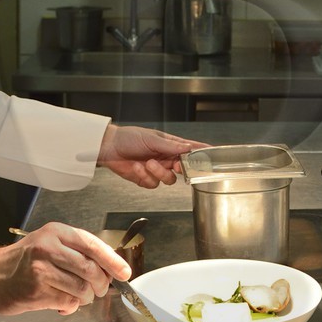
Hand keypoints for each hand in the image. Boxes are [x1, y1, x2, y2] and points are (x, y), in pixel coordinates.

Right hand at [0, 222, 129, 316]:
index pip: (92, 245)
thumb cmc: (22, 261)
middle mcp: (48, 248)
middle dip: (101, 284)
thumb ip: (76, 251)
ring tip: (78, 296)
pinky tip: (62, 304)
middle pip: (91, 269)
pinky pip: (69, 302)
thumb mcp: (48, 243)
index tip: (124, 272)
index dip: (113, 261)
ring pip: (82, 288)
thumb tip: (109, 267)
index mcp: (56, 232)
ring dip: (86, 297)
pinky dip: (72, 307)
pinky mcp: (36, 292)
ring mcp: (41, 270)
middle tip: (100, 289)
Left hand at [90, 124, 206, 187]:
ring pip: (169, 180)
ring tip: (147, 163)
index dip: (202, 154)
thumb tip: (189, 148)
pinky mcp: (145, 179)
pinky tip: (137, 168)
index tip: (213, 156)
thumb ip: (171, 146)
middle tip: (175, 165)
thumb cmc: (129, 137)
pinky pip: (152, 184)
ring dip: (158, 173)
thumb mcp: (151, 139)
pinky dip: (144, 177)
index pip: (190, 149)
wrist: (108, 148)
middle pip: (183, 169)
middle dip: (178, 168)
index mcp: (170, 145)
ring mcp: (156, 169)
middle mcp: (165, 158)